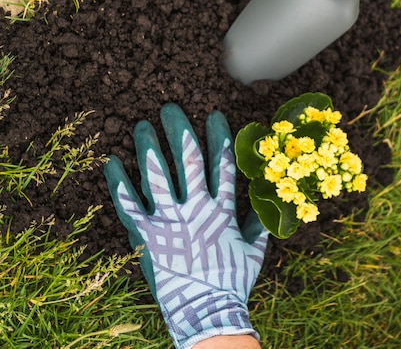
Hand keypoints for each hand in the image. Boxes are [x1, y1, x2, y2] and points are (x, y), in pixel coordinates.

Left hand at [103, 103, 267, 348]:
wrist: (206, 312)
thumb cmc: (233, 281)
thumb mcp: (254, 250)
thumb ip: (259, 223)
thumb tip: (269, 203)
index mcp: (222, 209)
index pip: (221, 165)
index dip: (218, 137)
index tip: (213, 114)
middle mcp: (195, 208)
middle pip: (188, 161)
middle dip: (179, 131)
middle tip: (170, 108)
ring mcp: (168, 220)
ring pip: (156, 176)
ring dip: (148, 148)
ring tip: (140, 126)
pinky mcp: (146, 235)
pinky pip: (129, 204)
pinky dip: (118, 183)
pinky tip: (111, 162)